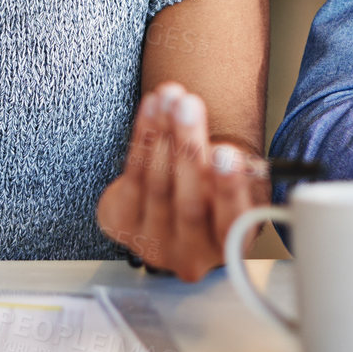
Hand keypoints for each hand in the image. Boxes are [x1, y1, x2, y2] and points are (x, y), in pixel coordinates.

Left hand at [96, 81, 268, 280]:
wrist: (163, 220)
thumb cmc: (207, 200)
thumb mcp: (228, 195)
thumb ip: (232, 179)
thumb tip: (226, 149)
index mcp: (226, 249)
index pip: (231, 223)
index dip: (228, 188)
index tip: (227, 151)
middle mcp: (189, 254)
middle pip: (188, 200)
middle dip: (188, 147)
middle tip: (189, 106)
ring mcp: (151, 240)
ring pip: (157, 182)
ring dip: (162, 132)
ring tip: (169, 97)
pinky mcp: (120, 222)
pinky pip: (132, 173)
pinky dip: (142, 136)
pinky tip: (150, 108)